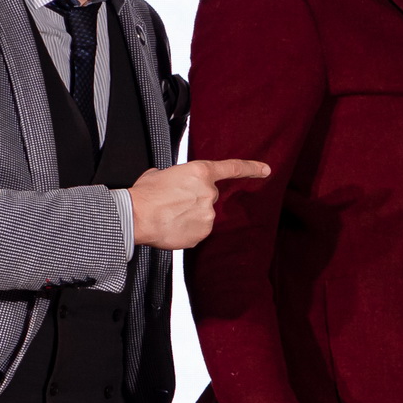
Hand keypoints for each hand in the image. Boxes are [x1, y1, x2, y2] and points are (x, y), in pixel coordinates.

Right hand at [130, 158, 269, 249]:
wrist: (136, 217)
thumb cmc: (144, 194)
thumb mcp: (159, 174)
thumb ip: (176, 177)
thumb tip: (173, 184)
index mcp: (200, 172)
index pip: (233, 168)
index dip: (252, 168)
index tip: (266, 170)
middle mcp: (209, 192)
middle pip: (209, 196)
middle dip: (194, 200)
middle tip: (173, 203)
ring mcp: (208, 214)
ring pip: (203, 215)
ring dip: (189, 215)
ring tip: (168, 215)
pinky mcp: (202, 233)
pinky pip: (197, 231)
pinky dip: (186, 230)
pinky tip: (171, 227)